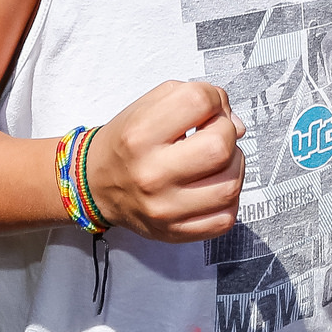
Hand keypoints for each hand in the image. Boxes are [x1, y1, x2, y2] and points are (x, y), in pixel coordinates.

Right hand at [87, 81, 244, 243]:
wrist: (94, 185)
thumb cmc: (127, 143)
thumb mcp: (148, 106)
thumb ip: (194, 98)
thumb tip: (236, 125)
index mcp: (140, 135)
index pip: (199, 102)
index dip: (213, 99)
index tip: (206, 109)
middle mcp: (151, 174)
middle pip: (220, 147)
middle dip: (226, 133)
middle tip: (212, 135)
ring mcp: (163, 209)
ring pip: (230, 185)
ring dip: (233, 167)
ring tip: (215, 162)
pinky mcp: (174, 232)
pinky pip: (225, 219)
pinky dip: (228, 201)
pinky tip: (212, 187)